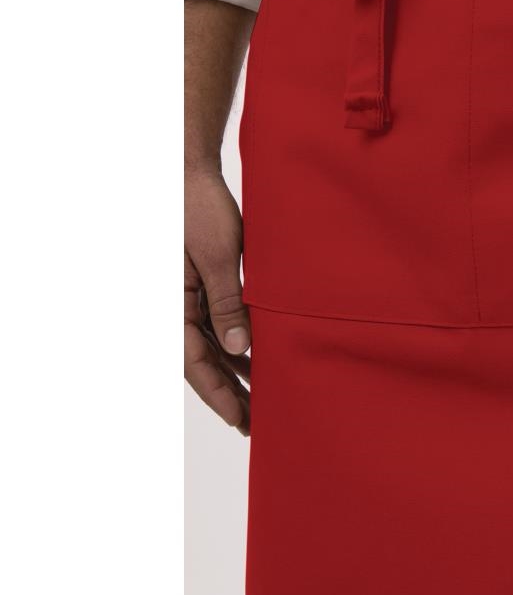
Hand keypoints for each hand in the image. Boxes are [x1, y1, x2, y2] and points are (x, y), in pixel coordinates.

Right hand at [184, 168, 250, 434]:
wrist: (188, 172)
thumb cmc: (198, 208)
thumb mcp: (218, 256)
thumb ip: (226, 302)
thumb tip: (239, 348)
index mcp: (169, 304)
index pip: (194, 363)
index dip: (218, 395)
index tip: (241, 420)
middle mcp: (173, 306)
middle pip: (200, 361)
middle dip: (228, 392)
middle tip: (256, 422)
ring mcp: (185, 297)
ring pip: (208, 344)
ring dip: (232, 370)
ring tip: (262, 397)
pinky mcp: (198, 285)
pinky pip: (213, 322)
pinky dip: (233, 342)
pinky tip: (255, 356)